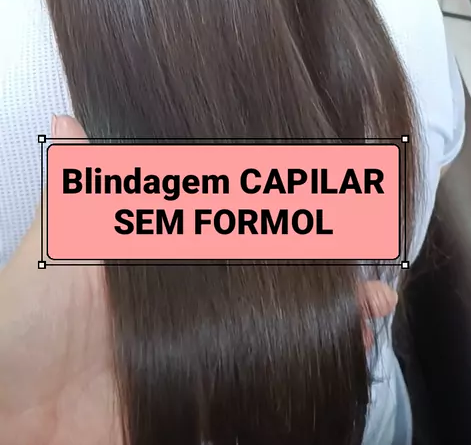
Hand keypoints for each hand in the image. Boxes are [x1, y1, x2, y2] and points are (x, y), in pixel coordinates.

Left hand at [0, 118, 397, 444]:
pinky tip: (350, 351)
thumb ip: (76, 187)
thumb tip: (68, 119)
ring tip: (371, 303)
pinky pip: (270, 372)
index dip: (269, 206)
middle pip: (264, 268)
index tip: (313, 192)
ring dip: (329, 310)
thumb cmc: (26, 322)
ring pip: (279, 318)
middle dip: (315, 257)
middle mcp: (187, 291)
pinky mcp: (211, 386)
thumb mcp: (55, 245)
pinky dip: (314, 362)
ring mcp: (203, 341)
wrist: (15, 419)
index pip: (225, 218)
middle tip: (360, 243)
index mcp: (156, 248)